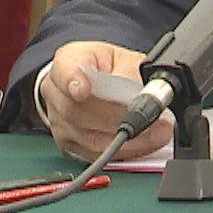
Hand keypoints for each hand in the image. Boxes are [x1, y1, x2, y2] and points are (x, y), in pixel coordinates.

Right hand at [39, 41, 174, 161]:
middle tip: (150, 118)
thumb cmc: (106, 67)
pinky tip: (143, 144)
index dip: (73, 81)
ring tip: (156, 133)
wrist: (95, 80)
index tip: (82, 90)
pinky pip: (94, 154)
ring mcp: (59, 121)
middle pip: (79, 111)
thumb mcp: (123, 58)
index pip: (65, 71)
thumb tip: (146, 94)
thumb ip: (131, 71)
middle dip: (119, 118)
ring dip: (127, 140)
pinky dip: (123, 152)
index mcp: (67, 62)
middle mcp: (55, 93)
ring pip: (88, 138)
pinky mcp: (68, 145)